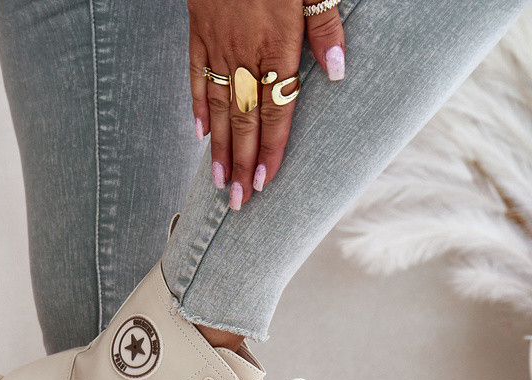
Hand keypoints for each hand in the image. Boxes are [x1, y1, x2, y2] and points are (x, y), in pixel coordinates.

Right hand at [188, 0, 344, 208]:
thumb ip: (324, 23)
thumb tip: (337, 71)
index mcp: (276, 42)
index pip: (277, 108)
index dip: (272, 148)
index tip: (266, 183)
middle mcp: (244, 52)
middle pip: (244, 119)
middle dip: (243, 164)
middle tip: (239, 204)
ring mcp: (217, 45)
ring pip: (218, 107)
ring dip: (220, 150)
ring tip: (220, 184)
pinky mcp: (198, 33)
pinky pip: (196, 78)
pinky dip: (197, 109)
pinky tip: (200, 136)